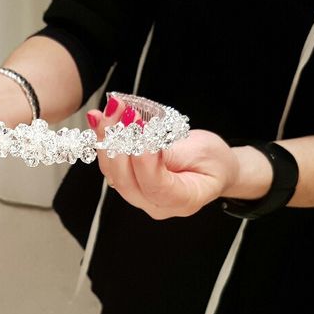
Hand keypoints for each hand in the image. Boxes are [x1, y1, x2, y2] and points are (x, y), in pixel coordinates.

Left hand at [87, 98, 238, 218]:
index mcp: (183, 201)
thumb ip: (171, 152)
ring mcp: (139, 196)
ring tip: (111, 108)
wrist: (214, 167)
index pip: (154, 187)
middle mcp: (156, 204)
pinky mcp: (129, 181)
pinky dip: (105, 139)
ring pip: (113, 172)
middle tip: (123, 111)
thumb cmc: (213, 160)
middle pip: (126, 181)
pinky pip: (111, 164)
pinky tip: (99, 117)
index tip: (141, 129)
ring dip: (108, 137)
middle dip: (120, 143)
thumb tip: (140, 140)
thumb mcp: (202, 151)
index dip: (144, 160)